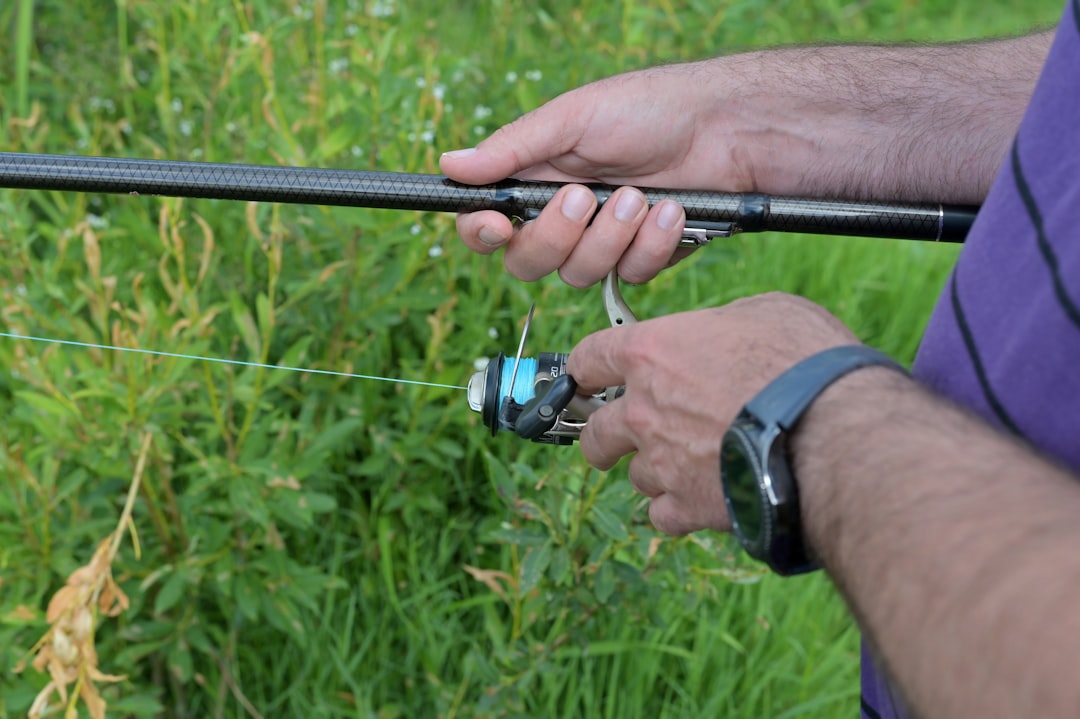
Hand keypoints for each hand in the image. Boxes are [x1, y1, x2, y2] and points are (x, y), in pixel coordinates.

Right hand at [439, 62, 770, 286]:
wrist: (727, 130)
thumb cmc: (649, 109)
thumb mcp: (575, 118)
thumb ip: (512, 149)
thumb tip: (449, 165)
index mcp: (536, 180)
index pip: (485, 225)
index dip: (483, 235)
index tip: (500, 227)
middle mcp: (562, 217)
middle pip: (527, 262)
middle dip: (558, 235)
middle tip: (585, 196)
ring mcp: (602, 242)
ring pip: (579, 273)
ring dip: (611, 235)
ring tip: (641, 195)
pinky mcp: (640, 258)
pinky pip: (627, 275)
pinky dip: (650, 245)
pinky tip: (672, 212)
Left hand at [565, 292, 858, 534]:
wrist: (833, 432)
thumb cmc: (804, 361)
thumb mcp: (763, 313)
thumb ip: (719, 327)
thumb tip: (719, 336)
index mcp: (652, 353)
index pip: (590, 358)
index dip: (585, 368)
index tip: (588, 377)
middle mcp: (644, 409)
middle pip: (594, 431)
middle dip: (601, 435)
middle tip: (615, 438)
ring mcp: (662, 462)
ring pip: (635, 475)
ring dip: (654, 471)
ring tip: (688, 465)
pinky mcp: (688, 506)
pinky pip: (663, 515)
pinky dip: (678, 509)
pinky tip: (700, 499)